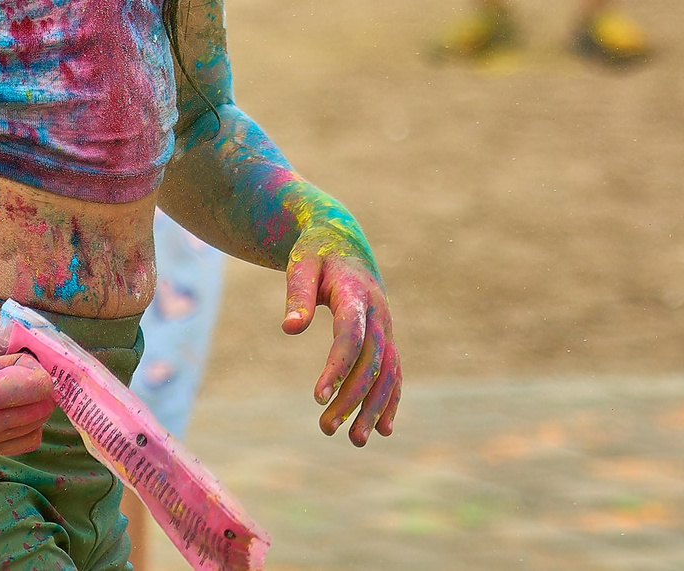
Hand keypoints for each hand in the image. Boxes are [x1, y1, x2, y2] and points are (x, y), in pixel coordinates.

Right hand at [0, 309, 55, 456]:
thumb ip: (24, 338)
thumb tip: (60, 354)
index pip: (42, 387)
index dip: (31, 364)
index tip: (4, 355)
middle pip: (44, 407)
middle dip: (33, 381)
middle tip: (1, 366)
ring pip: (39, 423)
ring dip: (28, 400)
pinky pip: (28, 439)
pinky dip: (26, 418)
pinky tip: (2, 401)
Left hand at [281, 213, 400, 445]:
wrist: (343, 242)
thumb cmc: (316, 252)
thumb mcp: (301, 264)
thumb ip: (297, 294)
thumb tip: (290, 328)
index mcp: (356, 294)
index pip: (351, 335)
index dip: (337, 366)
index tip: (318, 396)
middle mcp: (378, 314)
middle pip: (371, 361)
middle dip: (353, 397)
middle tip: (326, 427)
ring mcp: (386, 327)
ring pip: (387, 372)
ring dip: (374, 407)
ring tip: (356, 441)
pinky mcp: (386, 338)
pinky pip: (394, 372)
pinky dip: (390, 400)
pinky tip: (383, 429)